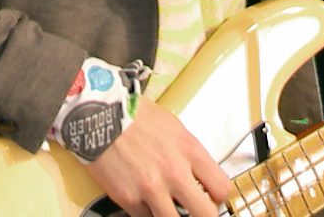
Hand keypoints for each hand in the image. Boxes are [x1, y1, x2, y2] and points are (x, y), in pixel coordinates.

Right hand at [86, 96, 232, 216]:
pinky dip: (148, 214)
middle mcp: (174, 172)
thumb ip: (189, 156)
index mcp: (190, 150)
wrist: (101, 116)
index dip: (219, 198)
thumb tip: (199, 178)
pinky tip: (146, 202)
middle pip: (205, 214)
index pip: (222, 188)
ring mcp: (152, 188)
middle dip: (204, 216)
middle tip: (196, 212)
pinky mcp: (129, 199)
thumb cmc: (137, 118)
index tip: (212, 198)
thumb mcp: (174, 128)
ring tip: (169, 208)